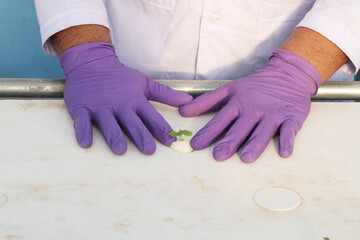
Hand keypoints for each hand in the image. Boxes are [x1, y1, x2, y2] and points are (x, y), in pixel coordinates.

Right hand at [61, 42, 192, 154]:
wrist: (91, 63)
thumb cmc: (120, 77)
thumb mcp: (145, 83)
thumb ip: (166, 94)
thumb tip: (189, 101)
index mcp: (135, 100)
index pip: (152, 117)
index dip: (161, 129)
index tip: (171, 141)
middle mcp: (119, 105)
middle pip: (132, 123)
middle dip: (141, 136)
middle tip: (149, 150)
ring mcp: (100, 106)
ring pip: (108, 124)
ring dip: (114, 136)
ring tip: (120, 150)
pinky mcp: (82, 107)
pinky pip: (82, 121)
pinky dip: (83, 131)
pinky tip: (86, 143)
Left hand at [179, 49, 321, 162]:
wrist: (287, 75)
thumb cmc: (254, 87)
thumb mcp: (228, 90)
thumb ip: (206, 102)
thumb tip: (181, 111)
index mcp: (237, 103)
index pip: (220, 119)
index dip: (208, 132)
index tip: (195, 145)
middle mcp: (253, 109)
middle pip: (240, 128)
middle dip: (229, 141)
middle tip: (218, 155)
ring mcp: (273, 113)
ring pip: (263, 131)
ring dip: (255, 144)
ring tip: (246, 158)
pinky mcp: (291, 117)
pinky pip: (289, 130)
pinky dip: (287, 141)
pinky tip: (284, 153)